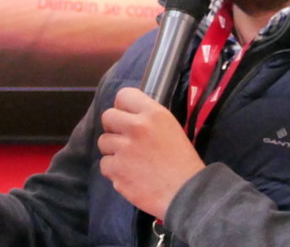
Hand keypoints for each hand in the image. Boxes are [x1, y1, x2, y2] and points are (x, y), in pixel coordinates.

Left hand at [98, 87, 204, 219]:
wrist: (186, 194)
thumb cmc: (183, 163)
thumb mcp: (172, 129)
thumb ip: (149, 119)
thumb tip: (128, 116)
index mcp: (154, 114)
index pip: (124, 95)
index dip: (123, 107)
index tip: (127, 117)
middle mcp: (137, 127)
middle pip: (107, 116)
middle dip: (114, 128)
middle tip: (125, 140)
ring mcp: (124, 148)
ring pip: (103, 142)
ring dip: (113, 151)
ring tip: (131, 161)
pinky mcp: (116, 169)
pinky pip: (104, 164)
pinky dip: (114, 171)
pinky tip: (129, 175)